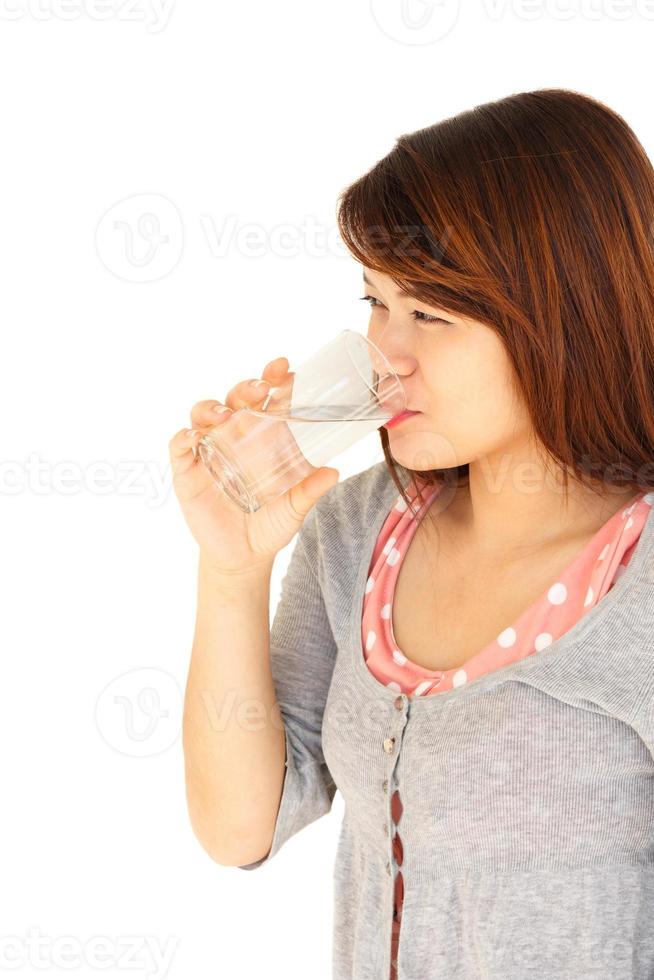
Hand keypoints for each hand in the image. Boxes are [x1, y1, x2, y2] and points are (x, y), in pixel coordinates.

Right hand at [169, 356, 339, 575]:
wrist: (244, 557)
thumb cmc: (271, 524)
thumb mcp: (294, 508)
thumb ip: (310, 490)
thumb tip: (335, 471)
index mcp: (262, 437)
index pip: (265, 398)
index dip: (272, 378)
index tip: (285, 368)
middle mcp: (234, 436)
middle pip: (234, 399)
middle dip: (246, 387)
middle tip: (260, 389)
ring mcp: (208, 451)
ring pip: (203, 414)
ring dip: (212, 408)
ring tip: (225, 415)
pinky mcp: (187, 471)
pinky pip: (179, 446)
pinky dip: (184, 438)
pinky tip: (194, 438)